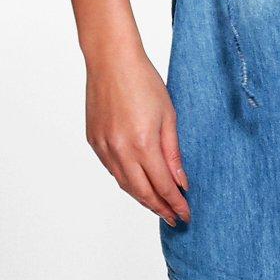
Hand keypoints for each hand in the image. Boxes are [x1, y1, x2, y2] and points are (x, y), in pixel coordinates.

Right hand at [84, 41, 190, 224]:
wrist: (111, 61)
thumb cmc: (143, 81)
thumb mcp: (169, 115)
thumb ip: (173, 152)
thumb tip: (181, 182)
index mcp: (143, 143)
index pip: (163, 185)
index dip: (175, 203)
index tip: (186, 214)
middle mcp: (120, 150)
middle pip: (142, 192)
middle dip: (160, 208)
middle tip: (174, 218)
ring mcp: (104, 147)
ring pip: (124, 184)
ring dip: (142, 198)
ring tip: (158, 206)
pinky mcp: (94, 141)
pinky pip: (112, 170)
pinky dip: (127, 181)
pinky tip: (138, 183)